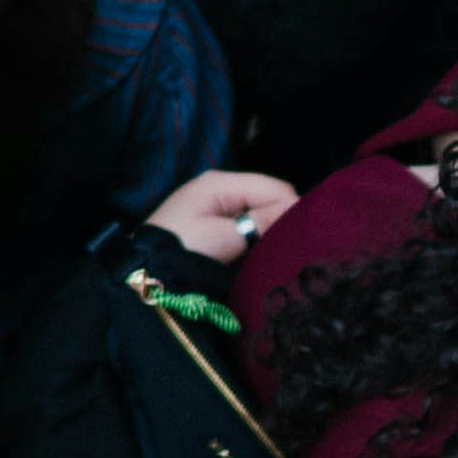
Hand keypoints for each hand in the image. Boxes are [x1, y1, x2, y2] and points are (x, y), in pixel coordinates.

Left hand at [146, 169, 298, 263]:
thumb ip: (261, 222)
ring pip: (262, 216)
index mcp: (221, 184)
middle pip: (269, 199)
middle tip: (302, 249)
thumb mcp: (223, 236)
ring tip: (289, 255)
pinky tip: (268, 257)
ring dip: (274, 233)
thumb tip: (299, 209)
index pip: (274, 186)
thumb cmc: (181, 250)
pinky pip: (250, 229)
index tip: (312, 236)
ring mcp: (219, 209)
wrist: (145, 274)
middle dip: (286, 220)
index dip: (295, 208)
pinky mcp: (217, 229)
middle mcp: (222, 191)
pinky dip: (261, 241)